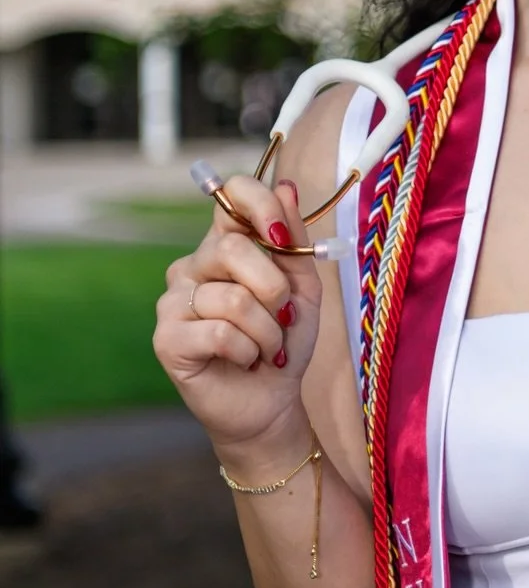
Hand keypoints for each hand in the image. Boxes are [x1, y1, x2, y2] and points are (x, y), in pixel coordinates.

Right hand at [153, 176, 322, 459]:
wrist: (272, 400)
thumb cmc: (284, 341)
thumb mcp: (302, 287)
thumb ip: (293, 241)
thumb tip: (285, 187)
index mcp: (224, 246)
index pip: (229, 196)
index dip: (259, 206)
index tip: (282, 237)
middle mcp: (192, 266)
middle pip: (231, 248)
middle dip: (274, 288)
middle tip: (282, 316)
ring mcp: (173, 302)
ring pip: (232, 298)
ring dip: (268, 330)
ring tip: (267, 347)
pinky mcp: (167, 338)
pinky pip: (220, 332)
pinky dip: (250, 350)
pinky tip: (246, 360)